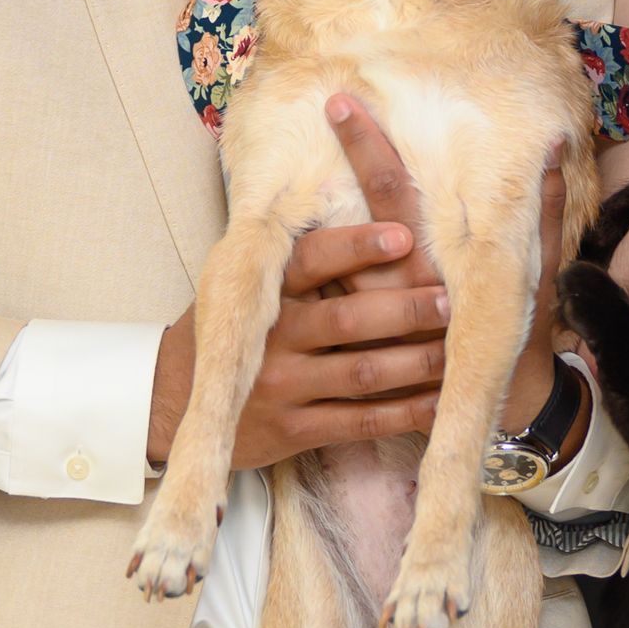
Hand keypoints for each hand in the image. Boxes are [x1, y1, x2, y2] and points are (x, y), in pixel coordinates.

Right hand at [146, 99, 576, 474]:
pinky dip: (405, 413)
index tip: (404, 233)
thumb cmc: (230, 328)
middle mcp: (272, 337)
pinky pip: (359, 423)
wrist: (169, 401)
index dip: (358, 247)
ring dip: (416, 363)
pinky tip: (440, 403)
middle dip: (405, 311)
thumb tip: (368, 194)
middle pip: (348, 321)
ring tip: (458, 350)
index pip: (313, 260)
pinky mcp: (291, 432)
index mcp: (264, 291)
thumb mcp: (246, 285)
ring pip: (362, 375)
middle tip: (451, 300)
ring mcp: (281, 388)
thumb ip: (298, 259)